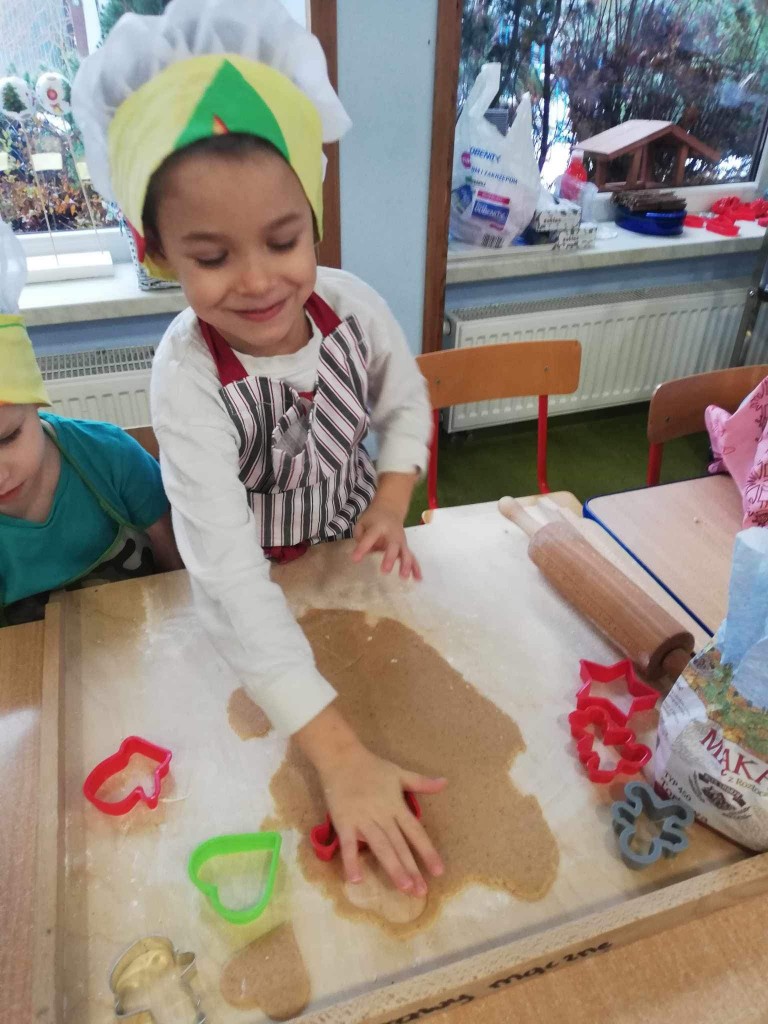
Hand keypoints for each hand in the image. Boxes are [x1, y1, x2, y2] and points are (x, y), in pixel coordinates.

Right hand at [318, 744, 445, 894]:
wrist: (341, 756)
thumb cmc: (372, 767)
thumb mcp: (399, 773)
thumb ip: (421, 782)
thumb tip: (445, 782)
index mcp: (396, 805)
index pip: (415, 832)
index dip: (427, 851)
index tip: (439, 871)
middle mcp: (382, 815)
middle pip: (399, 845)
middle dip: (411, 868)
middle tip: (421, 891)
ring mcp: (363, 819)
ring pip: (381, 846)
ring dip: (392, 867)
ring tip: (404, 887)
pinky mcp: (344, 822)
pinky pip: (348, 844)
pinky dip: (351, 861)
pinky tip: (356, 880)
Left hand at [352, 500, 421, 579]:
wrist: (391, 508)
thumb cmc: (374, 518)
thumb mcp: (362, 522)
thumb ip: (360, 536)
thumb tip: (363, 552)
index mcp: (379, 527)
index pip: (370, 538)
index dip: (362, 548)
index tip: (355, 559)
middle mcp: (393, 534)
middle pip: (393, 546)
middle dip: (390, 558)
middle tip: (385, 571)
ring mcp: (401, 541)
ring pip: (406, 553)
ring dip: (406, 565)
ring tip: (403, 577)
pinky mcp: (405, 547)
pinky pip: (412, 557)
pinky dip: (416, 568)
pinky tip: (418, 579)